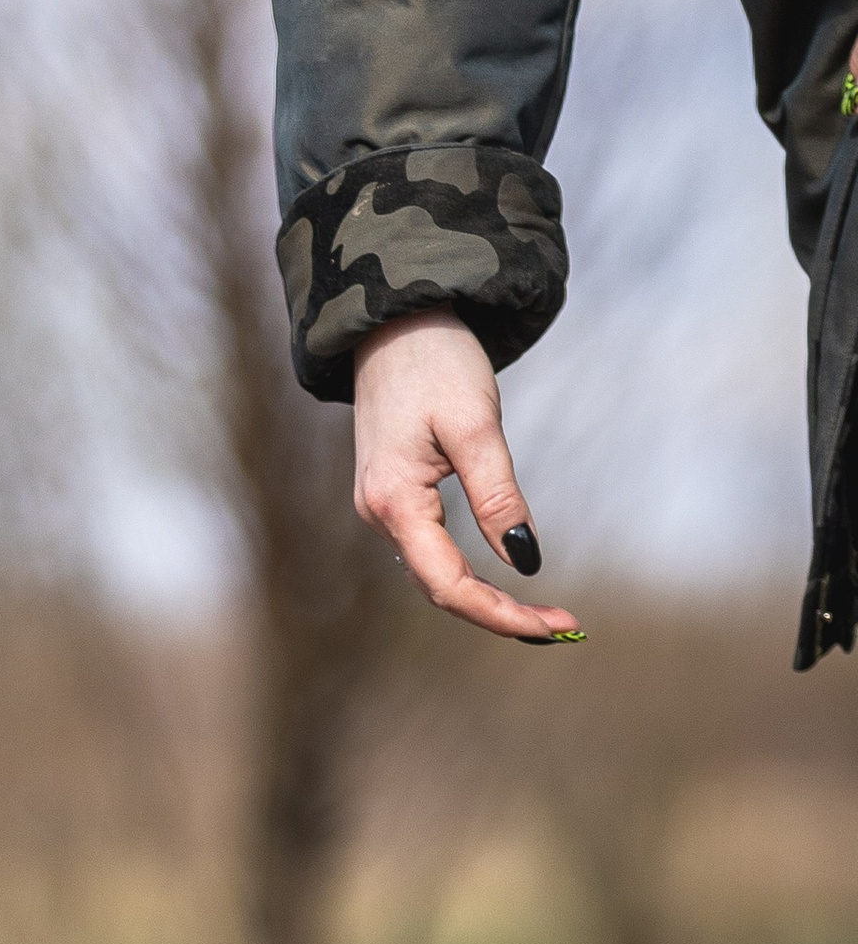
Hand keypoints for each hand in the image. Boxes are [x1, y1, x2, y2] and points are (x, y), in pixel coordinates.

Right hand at [351, 311, 583, 641]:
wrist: (395, 319)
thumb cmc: (433, 362)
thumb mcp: (475, 427)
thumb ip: (498, 497)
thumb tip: (526, 562)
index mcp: (393, 501)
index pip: (448, 585)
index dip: (502, 614)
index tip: (558, 624)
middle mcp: (379, 512)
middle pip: (440, 589)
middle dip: (500, 614)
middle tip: (563, 624)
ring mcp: (383, 504)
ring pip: (434, 574)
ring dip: (486, 598)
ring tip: (540, 611)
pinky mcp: (395, 492)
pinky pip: (431, 551)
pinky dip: (469, 573)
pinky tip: (501, 576)